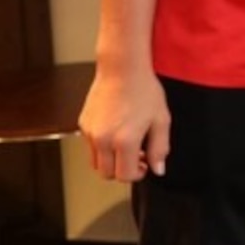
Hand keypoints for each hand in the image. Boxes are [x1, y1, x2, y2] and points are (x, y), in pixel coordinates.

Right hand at [78, 59, 170, 181]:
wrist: (122, 69)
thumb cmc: (144, 91)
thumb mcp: (161, 120)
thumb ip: (160, 148)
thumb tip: (158, 169)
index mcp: (124, 141)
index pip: (125, 176)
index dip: (137, 175)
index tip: (144, 166)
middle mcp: (103, 140)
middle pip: (106, 174)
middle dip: (122, 171)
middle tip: (137, 157)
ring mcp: (90, 133)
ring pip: (96, 162)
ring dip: (110, 161)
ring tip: (126, 144)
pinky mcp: (83, 124)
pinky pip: (91, 146)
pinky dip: (102, 147)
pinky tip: (116, 130)